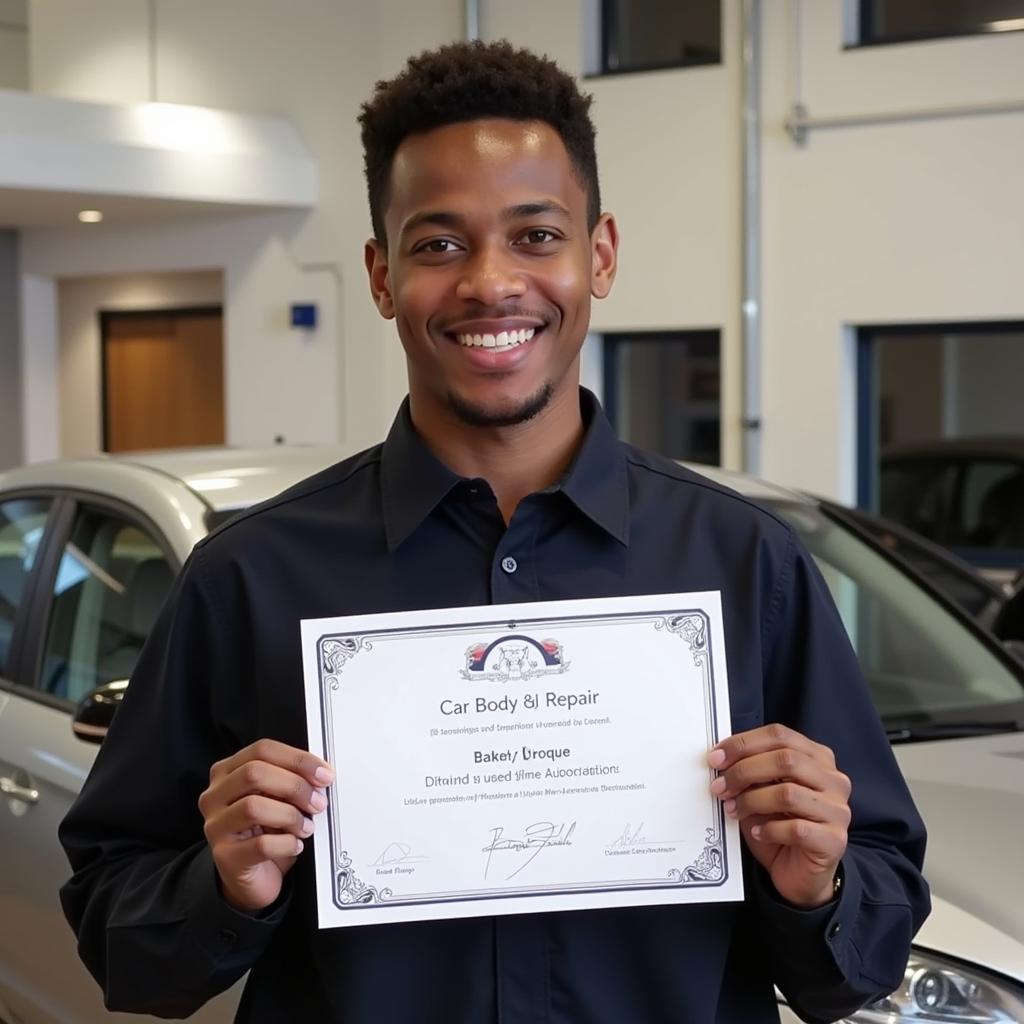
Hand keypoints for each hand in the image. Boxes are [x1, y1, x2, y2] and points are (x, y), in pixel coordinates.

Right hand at [199, 739, 332, 911]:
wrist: (253, 877)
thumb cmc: (267, 830)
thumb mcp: (277, 799)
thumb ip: (290, 780)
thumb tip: (321, 772)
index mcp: (227, 772)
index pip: (262, 750)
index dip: (297, 759)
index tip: (324, 773)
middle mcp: (214, 796)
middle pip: (254, 774)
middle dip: (295, 785)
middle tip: (318, 801)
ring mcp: (216, 826)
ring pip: (253, 807)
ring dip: (291, 816)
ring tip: (307, 826)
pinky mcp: (225, 857)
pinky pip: (261, 845)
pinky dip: (287, 843)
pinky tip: (295, 845)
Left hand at [708, 724, 849, 907]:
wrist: (800, 874)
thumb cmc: (779, 827)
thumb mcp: (762, 791)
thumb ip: (751, 772)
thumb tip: (721, 759)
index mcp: (817, 758)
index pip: (780, 736)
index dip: (744, 743)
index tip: (717, 757)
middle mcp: (833, 780)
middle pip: (785, 760)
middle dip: (744, 771)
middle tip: (720, 786)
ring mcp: (838, 810)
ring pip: (788, 793)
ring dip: (751, 801)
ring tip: (734, 810)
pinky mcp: (834, 840)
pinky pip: (795, 828)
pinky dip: (768, 829)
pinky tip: (758, 832)